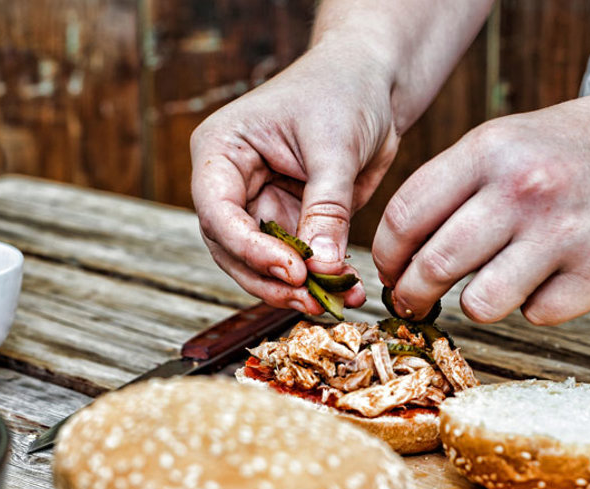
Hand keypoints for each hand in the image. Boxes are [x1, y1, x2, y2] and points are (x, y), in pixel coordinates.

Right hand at [190, 41, 398, 311]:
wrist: (372, 83)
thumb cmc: (344, 92)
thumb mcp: (335, 147)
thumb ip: (326, 208)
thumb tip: (321, 266)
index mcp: (222, 150)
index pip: (217, 210)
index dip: (248, 248)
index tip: (291, 270)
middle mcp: (233, 183)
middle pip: (232, 248)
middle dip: (270, 279)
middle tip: (311, 299)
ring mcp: (261, 205)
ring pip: (261, 264)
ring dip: (295, 289)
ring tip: (332, 303)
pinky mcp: (292, 221)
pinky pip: (298, 261)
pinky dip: (320, 280)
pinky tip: (348, 292)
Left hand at [372, 88, 589, 324]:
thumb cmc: (568, 152)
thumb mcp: (502, 143)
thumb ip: (449, 189)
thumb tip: (397, 257)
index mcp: (489, 150)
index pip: (406, 216)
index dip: (387, 255)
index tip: (390, 272)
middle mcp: (524, 189)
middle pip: (434, 266)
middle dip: (413, 295)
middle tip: (416, 301)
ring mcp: (565, 232)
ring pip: (480, 304)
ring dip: (476, 303)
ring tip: (491, 286)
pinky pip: (538, 315)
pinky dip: (537, 306)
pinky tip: (551, 279)